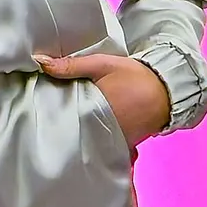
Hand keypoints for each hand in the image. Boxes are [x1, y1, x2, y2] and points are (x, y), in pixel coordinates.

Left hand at [35, 51, 170, 149]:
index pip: (63, 117)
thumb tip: (40, 61)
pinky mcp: (121, 144)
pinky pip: (101, 145)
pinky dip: (93, 139)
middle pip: (73, 131)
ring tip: (65, 123)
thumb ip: (71, 65)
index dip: (51, 113)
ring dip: (77, 133)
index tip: (41, 108)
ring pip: (86, 140)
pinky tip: (86, 130)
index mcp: (95, 109)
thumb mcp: (101, 64)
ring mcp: (113, 140)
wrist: (167, 90)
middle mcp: (103, 130)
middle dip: (61, 125)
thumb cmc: (135, 76)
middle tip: (49, 117)